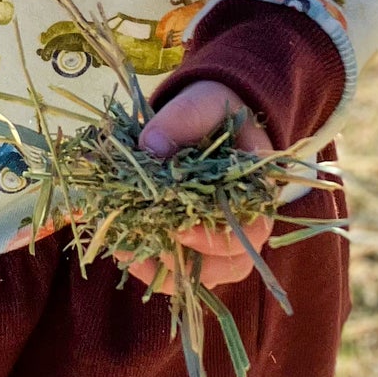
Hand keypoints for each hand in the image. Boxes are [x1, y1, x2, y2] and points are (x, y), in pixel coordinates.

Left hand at [128, 80, 273, 293]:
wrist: (205, 114)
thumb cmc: (213, 110)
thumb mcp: (204, 102)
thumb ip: (184, 118)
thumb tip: (150, 146)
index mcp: (257, 192)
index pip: (252, 230)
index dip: (219, 239)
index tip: (182, 230)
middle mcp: (243, 223)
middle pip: (229, 265)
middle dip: (187, 262)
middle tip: (150, 248)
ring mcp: (216, 237)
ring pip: (200, 273)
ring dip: (162, 269)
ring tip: (125, 252)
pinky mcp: (189, 240)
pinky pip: (174, 267)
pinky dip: (148, 265)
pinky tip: (120, 249)